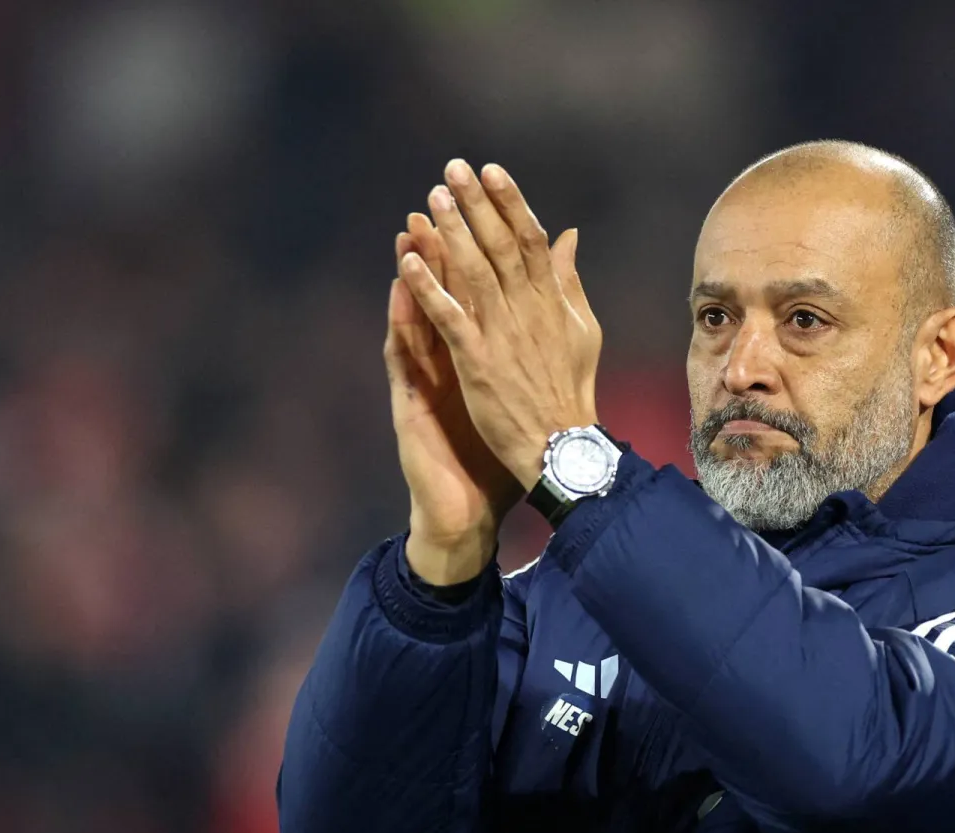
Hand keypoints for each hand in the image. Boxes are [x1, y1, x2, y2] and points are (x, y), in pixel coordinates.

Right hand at [385, 212, 520, 582]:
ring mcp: (426, 380)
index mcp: (476, 353)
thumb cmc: (493, 452)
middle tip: (435, 201)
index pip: (478, 294)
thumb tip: (553, 320)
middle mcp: (446, 360)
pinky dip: (404, 324)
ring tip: (410, 233)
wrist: (471, 509)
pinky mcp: (412, 403)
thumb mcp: (518, 393)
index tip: (483, 210)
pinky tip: (401, 293)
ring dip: (415, 275)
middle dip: (441, 247)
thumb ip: (532, 347)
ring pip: (419, 318)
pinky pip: (406, 358)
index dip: (479, 253)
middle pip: (446, 296)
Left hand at [398, 159, 601, 488]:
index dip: (510, 202)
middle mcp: (528, 311)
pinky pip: (449, 318)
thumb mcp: (583, 330)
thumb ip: (570, 281)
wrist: (563, 446)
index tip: (492, 172)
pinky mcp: (477, 362)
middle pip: (501, 246)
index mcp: (552, 302)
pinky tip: (408, 263)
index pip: (531, 240)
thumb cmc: (572, 391)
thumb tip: (570, 236)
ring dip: (452, 234)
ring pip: (475, 273)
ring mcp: (502, 336)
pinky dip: (429, 289)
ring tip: (432, 199)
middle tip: (453, 169)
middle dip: (477, 205)